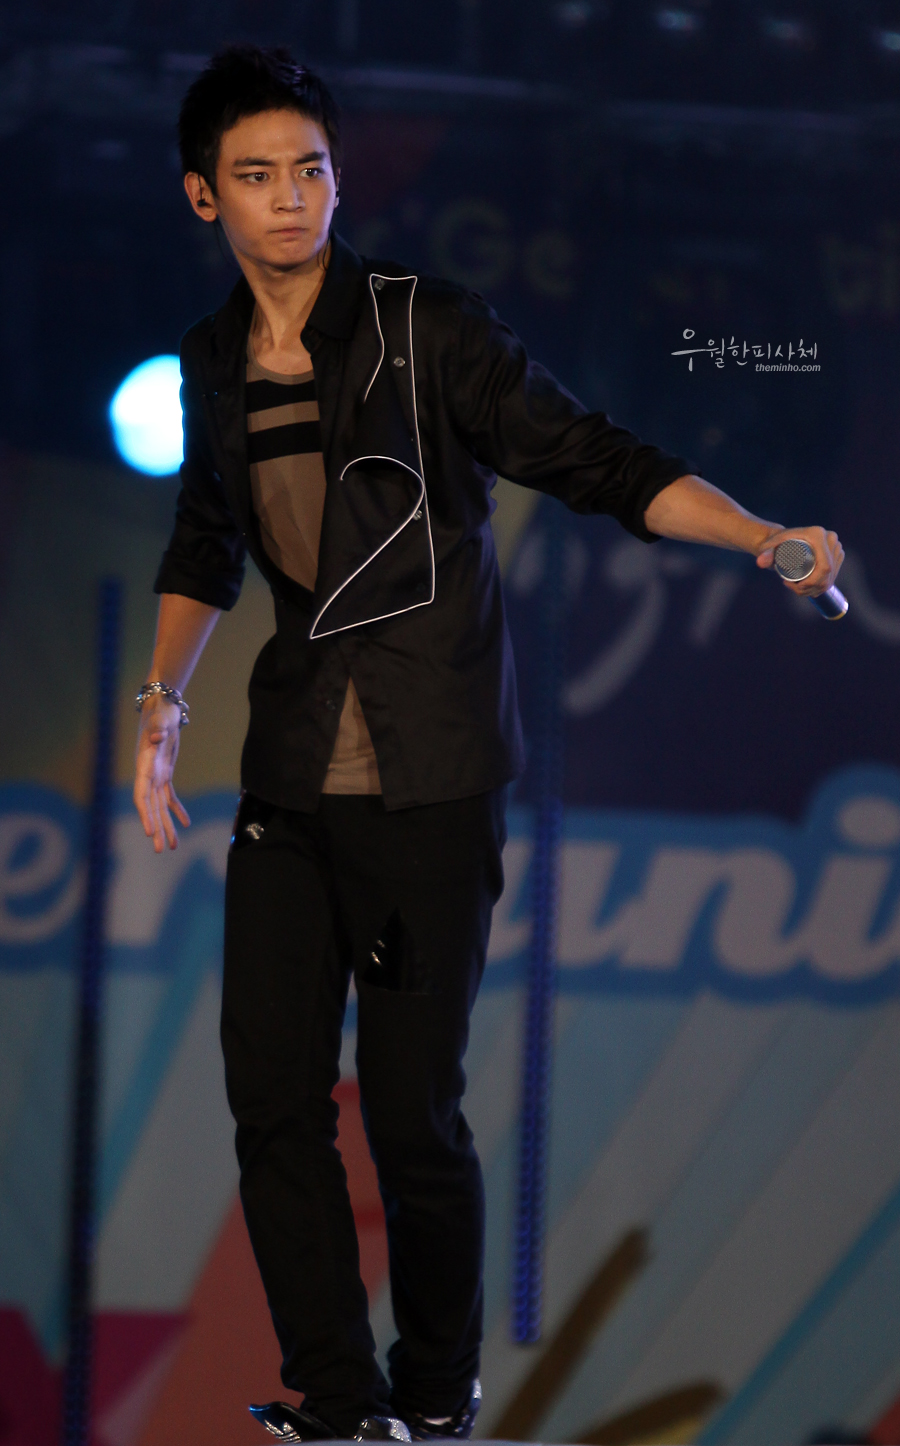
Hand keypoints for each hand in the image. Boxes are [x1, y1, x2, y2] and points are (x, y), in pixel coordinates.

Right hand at [134, 699, 190, 851]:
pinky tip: (185, 824)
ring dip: (166, 825)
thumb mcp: (160, 720)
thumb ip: (158, 729)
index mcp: (144, 766)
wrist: (161, 709)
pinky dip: (177, 810)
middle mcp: (147, 774)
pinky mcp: (164, 773)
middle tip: (160, 850)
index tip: (150, 831)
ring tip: (172, 846)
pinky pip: (170, 796)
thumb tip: (157, 737)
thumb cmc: (160, 713)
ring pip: (160, 807)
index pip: (142, 795)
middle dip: (156, 829)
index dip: (145, 814)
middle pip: (151, 807)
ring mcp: (155, 775)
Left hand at [755, 525, 844, 596]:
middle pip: (828, 573)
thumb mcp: (767, 549)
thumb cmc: (774, 545)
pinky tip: (812, 589)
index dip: (813, 582)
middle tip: (796, 589)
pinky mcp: (837, 554)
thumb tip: (761, 562)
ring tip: (799, 589)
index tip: (796, 586)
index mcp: (817, 535)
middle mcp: (830, 538)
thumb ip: (764, 554)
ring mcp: (835, 546)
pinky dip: (824, 585)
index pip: (824, 567)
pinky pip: (834, 574)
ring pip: (831, 576)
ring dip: (817, 588)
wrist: (781, 540)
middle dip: (813, 587)